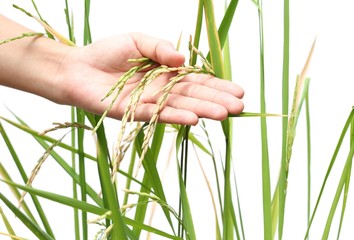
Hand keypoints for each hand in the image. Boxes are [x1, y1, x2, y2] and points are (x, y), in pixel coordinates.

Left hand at [56, 33, 244, 124]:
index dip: (217, 85)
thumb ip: (160, 47)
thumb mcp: (138, 40)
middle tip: (240, 107)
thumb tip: (182, 57)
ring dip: (203, 110)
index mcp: (166, 73)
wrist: (78, 67)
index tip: (238, 90)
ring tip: (225, 114)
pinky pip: (158, 115)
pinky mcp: (134, 112)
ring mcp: (150, 103)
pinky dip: (176, 117)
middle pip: (194, 96)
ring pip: (181, 107)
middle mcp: (162, 90)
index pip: (197, 80)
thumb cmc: (107, 52)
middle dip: (217, 101)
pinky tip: (194, 119)